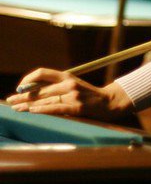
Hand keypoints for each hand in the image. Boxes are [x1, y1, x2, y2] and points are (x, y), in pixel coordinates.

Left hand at [6, 69, 132, 120]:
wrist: (108, 102)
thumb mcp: (72, 85)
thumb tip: (34, 93)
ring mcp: (73, 94)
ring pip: (45, 100)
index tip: (19, 87)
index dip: (29, 79)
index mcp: (66, 75)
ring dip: (28, 105)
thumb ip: (56, 87)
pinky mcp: (77, 107)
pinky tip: (33, 111)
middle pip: (41, 89)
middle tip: (10, 100)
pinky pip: (56, 108)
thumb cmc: (88, 94)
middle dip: (23, 96)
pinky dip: (43, 109)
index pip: (43, 72)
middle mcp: (68, 83)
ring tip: (17, 108)